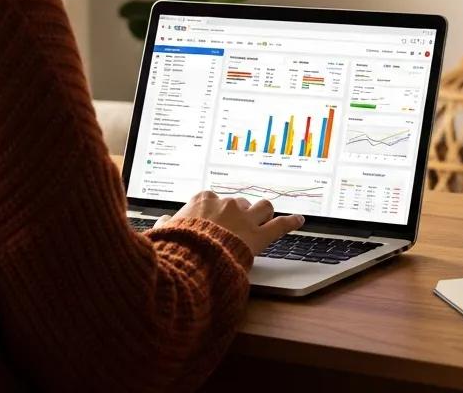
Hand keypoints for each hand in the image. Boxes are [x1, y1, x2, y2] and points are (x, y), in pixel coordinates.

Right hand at [151, 190, 303, 257]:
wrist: (190, 261)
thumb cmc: (174, 249)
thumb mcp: (163, 234)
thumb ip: (166, 225)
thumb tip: (162, 223)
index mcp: (203, 200)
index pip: (213, 200)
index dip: (214, 212)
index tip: (212, 220)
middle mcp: (226, 204)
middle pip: (238, 203)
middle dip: (239, 212)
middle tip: (236, 226)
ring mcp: (244, 218)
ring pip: (262, 207)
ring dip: (263, 212)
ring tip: (265, 218)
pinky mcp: (258, 236)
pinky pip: (280, 225)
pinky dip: (291, 222)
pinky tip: (299, 220)